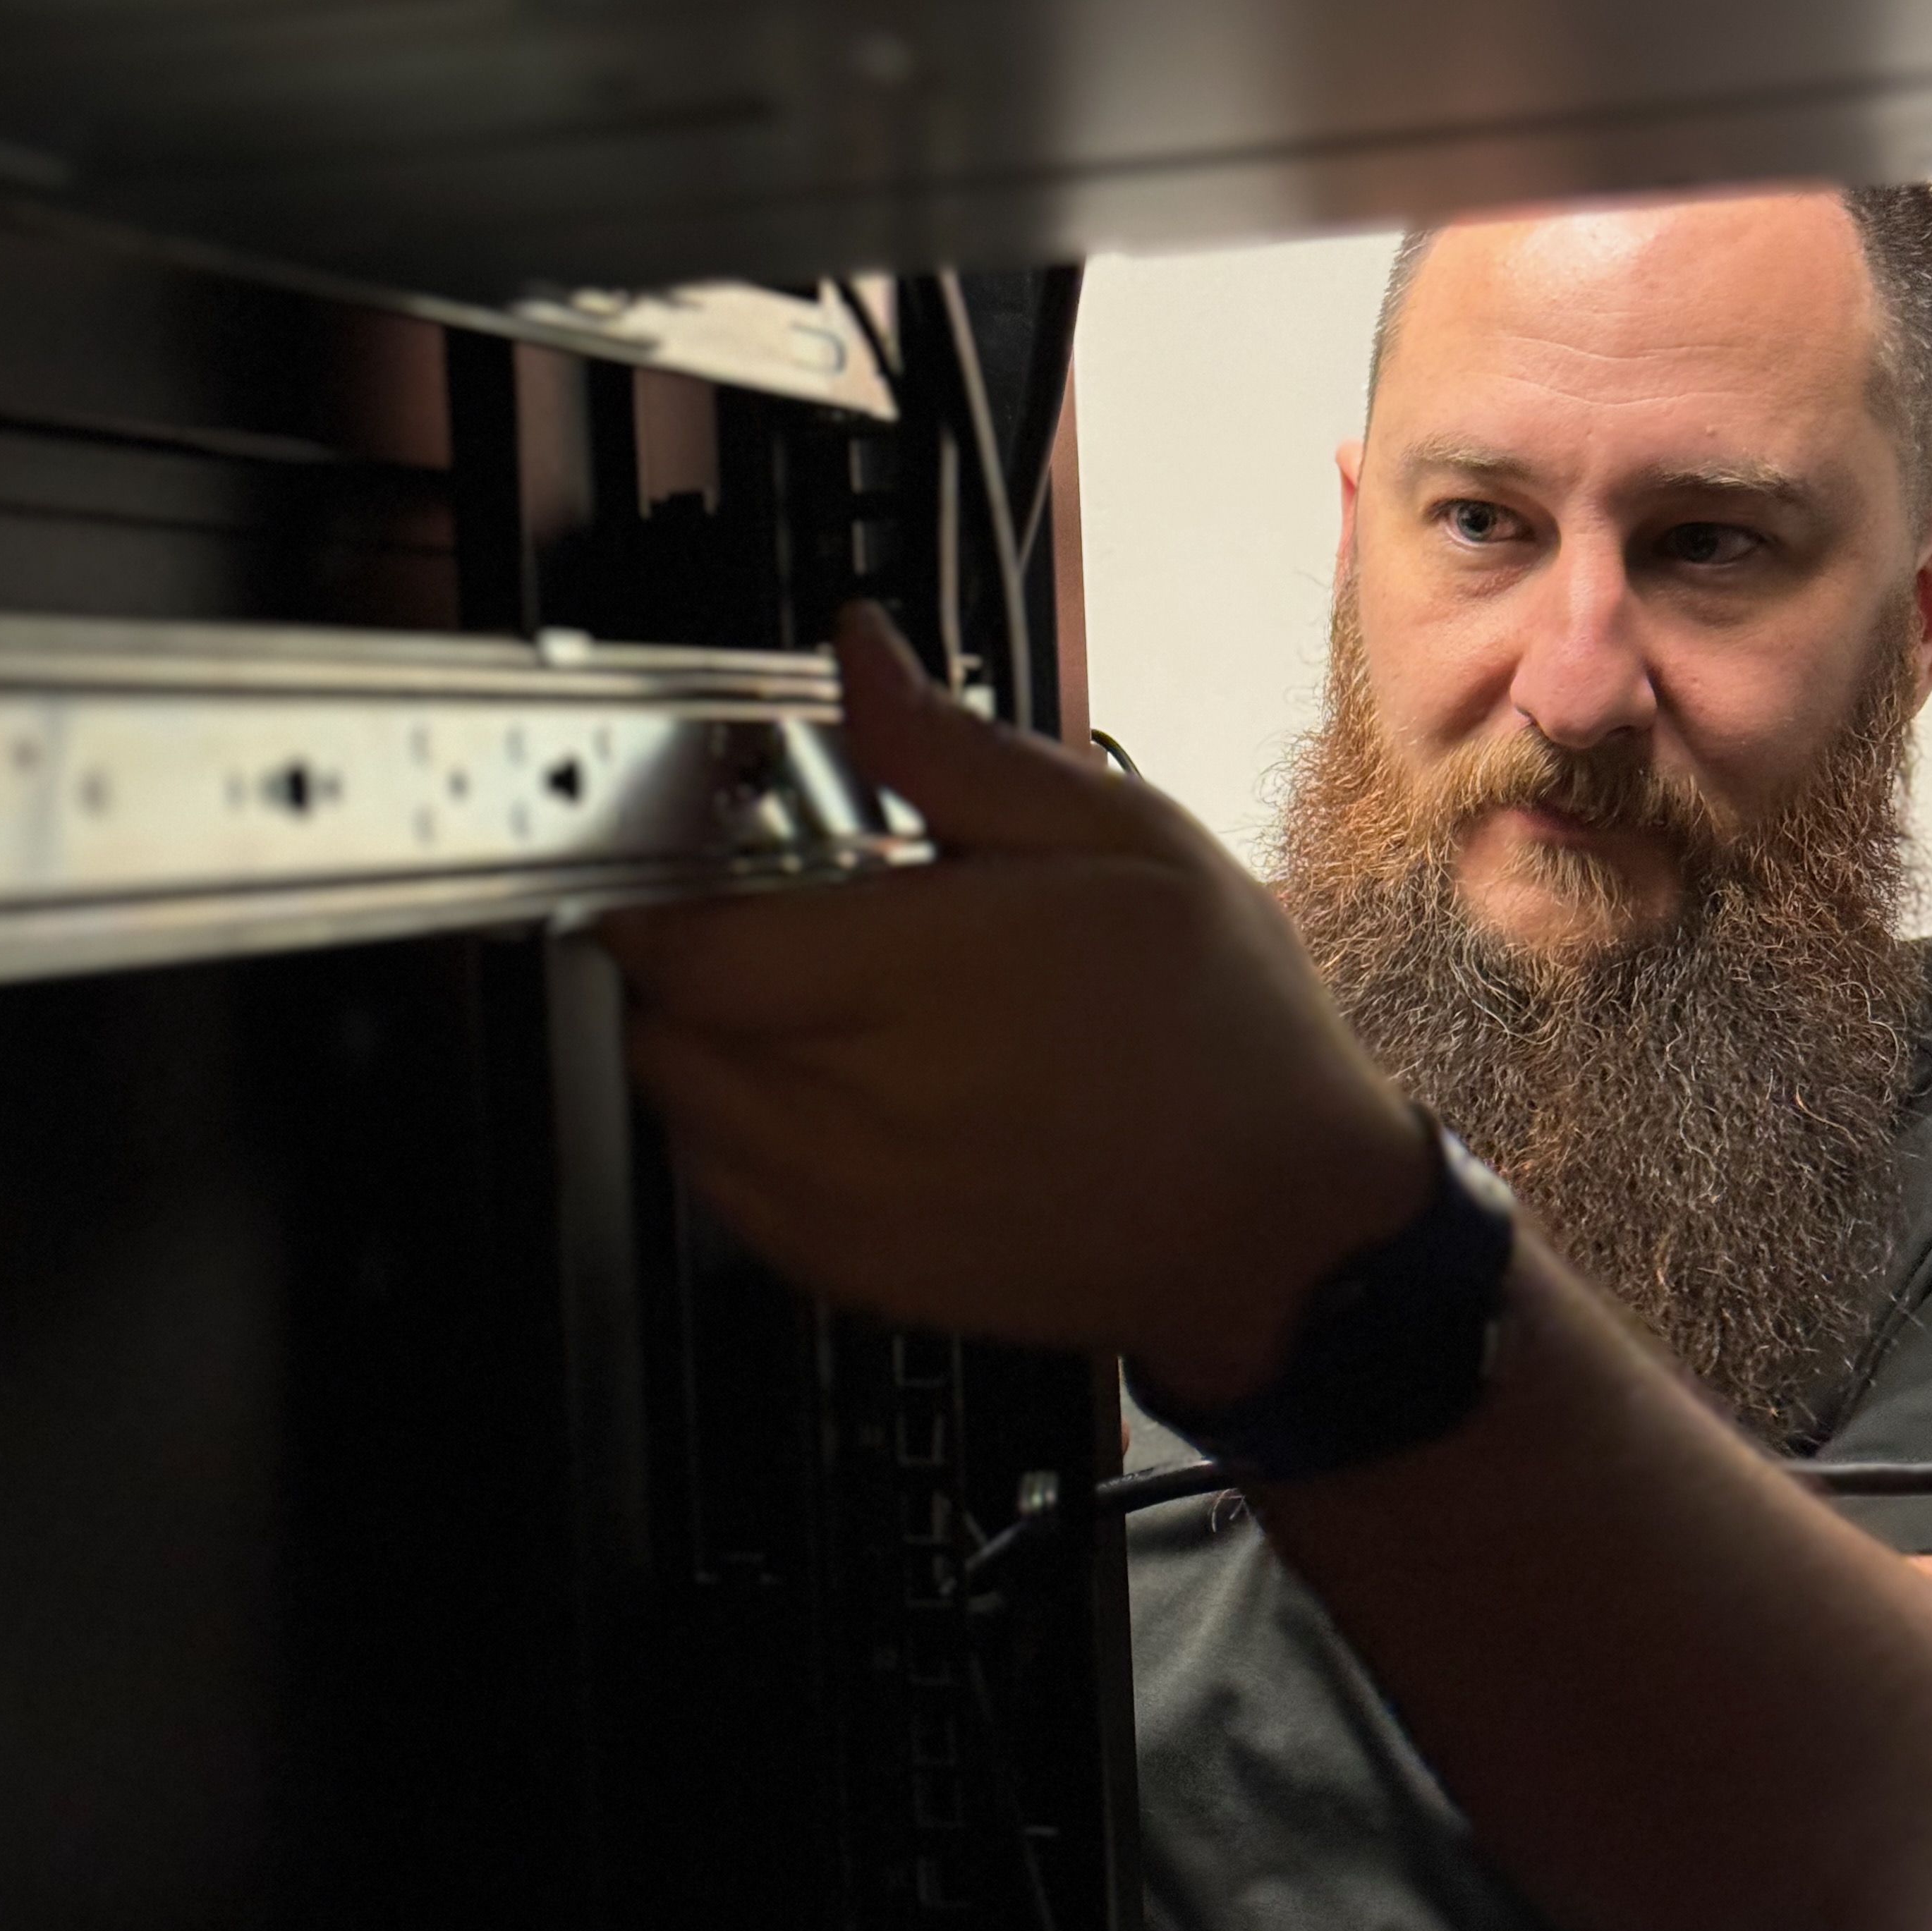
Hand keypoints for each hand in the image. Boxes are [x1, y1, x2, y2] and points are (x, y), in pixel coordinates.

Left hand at [601, 607, 1423, 1401]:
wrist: (1281, 1224)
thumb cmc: (1222, 1031)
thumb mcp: (1126, 838)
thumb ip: (960, 752)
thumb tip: (863, 659)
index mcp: (929, 977)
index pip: (690, 945)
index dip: (650, 892)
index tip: (669, 853)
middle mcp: (870, 1101)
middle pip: (660, 1023)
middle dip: (680, 956)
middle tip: (759, 915)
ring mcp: (852, 1201)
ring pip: (677, 1107)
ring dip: (700, 1041)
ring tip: (803, 1000)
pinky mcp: (854, 1271)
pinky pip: (721, 1191)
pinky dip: (729, 1131)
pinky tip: (820, 1087)